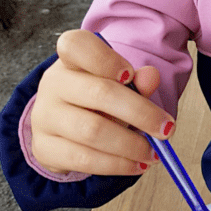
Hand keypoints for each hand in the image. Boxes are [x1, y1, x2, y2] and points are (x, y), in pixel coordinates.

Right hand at [31, 29, 174, 175]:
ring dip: (130, 145)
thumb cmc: (99, 97)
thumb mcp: (120, 83)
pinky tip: (136, 165)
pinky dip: (115, 165)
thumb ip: (138, 80)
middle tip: (166, 130)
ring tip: (153, 152)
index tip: (130, 75)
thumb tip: (151, 76)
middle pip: (99, 93)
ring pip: (92, 131)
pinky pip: (83, 159)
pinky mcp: (44, 148)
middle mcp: (54, 84)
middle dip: (140, 113)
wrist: (66, 126)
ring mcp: (45, 116)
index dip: (105, 59)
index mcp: (71, 59)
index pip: (77, 45)